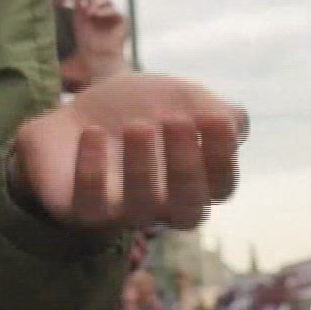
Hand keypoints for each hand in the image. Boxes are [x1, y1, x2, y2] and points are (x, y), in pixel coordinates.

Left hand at [7, 72, 244, 230]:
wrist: (75, 113)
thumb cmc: (138, 108)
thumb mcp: (180, 97)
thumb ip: (214, 110)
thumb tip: (235, 124)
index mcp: (195, 181)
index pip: (221, 185)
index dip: (222, 156)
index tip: (213, 117)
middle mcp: (163, 205)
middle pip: (189, 209)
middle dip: (186, 167)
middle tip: (175, 120)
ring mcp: (123, 211)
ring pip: (141, 211)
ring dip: (142, 167)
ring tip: (136, 125)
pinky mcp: (82, 210)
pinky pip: (91, 207)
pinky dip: (92, 173)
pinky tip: (92, 134)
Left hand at [59, 0, 129, 89]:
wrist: (98, 58)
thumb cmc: (87, 43)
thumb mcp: (80, 22)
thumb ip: (80, 8)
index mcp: (94, 7)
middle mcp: (105, 8)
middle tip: (83, 4)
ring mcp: (115, 13)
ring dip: (97, 2)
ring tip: (89, 12)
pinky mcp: (123, 19)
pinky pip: (116, 10)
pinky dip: (106, 10)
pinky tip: (96, 14)